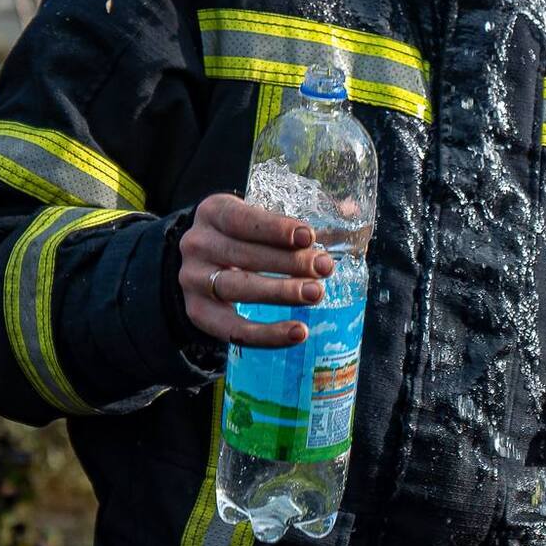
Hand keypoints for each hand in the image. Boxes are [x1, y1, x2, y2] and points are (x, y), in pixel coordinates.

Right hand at [177, 193, 332, 347]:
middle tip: (324, 268)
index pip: (242, 219)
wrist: (203, 264)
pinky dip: (267, 334)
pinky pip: (232, 329)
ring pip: (237, 288)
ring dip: (280, 293)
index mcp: (212, 212)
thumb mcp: (257, 218)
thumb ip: (297, 221)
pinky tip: (298, 332)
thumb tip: (352, 210)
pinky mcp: (198, 313)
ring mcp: (192, 280)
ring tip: (315, 294)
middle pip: (243, 255)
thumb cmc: (242, 237)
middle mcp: (196, 244)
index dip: (275, 229)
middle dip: (288, 263)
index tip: (309, 237)